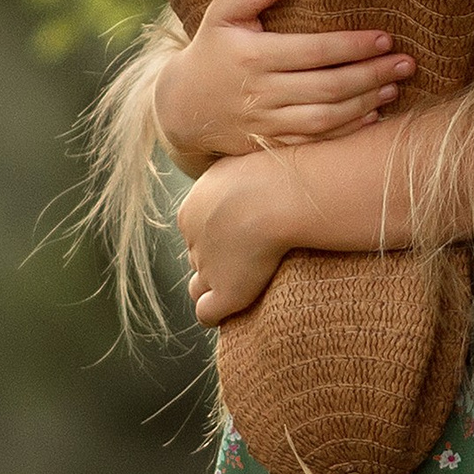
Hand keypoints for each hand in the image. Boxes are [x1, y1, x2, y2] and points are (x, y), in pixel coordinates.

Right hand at [152, 0, 413, 173]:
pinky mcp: (272, 144)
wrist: (183, 106)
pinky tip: (373, 117)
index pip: (313, 51)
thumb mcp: (219, 15)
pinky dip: (347, 131)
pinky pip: (316, 141)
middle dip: (371, 74)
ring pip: (327, 117)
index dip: (351, 45)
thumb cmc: (211, 51)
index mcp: (253, 57)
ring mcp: (268, 123)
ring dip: (366, 103)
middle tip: (405, 62)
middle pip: (328, 87)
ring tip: (395, 87)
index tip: (384, 36)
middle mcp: (262, 93)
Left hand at [177, 149, 287, 325]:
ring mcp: (206, 264)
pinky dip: (217, 314)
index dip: (220, 234)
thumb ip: (247, 170)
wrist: (280, 194)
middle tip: (246, 259)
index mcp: (195, 205)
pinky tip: (236, 310)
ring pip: (199, 284)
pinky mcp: (224, 291)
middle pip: (197, 253)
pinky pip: (207, 312)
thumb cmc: (276, 171)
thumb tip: (264, 164)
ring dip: (214, 288)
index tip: (244, 235)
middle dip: (215, 259)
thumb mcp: (250, 160)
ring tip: (241, 287)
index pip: (198, 227)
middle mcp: (193, 235)